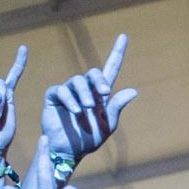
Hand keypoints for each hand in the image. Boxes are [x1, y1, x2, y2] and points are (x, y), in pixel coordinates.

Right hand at [42, 33, 138, 165]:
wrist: (70, 151)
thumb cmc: (90, 139)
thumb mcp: (107, 124)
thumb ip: (117, 107)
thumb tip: (134, 90)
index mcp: (101, 94)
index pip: (111, 69)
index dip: (117, 53)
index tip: (124, 36)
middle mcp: (85, 89)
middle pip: (93, 73)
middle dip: (99, 80)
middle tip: (104, 93)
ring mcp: (69, 91)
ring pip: (77, 81)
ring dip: (84, 94)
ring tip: (87, 109)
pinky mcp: (54, 96)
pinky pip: (61, 91)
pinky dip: (70, 99)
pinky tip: (76, 110)